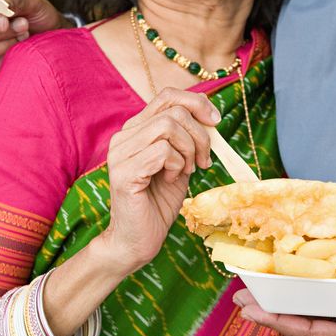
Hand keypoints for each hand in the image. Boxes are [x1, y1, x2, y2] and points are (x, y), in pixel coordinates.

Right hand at [101, 89, 218, 274]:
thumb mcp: (180, 163)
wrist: (138, 239)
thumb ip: (188, 139)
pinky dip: (177, 165)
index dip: (196, 103)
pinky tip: (172, 180)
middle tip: (203, 161)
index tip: (215, 122)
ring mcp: (120, 153)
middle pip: (173, 110)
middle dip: (199, 135)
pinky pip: (163, 151)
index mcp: (135, 130)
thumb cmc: (158, 203)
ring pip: (168, 127)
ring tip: (185, 172)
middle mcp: (123, 137)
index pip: (167, 96)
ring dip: (189, 150)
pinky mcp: (124, 172)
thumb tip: (211, 118)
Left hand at [234, 288, 335, 335]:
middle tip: (242, 296)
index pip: (311, 333)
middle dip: (274, 313)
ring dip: (292, 306)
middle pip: (307, 328)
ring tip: (264, 291)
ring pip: (320, 321)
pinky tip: (309, 289)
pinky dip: (317, 302)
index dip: (277, 320)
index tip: (249, 308)